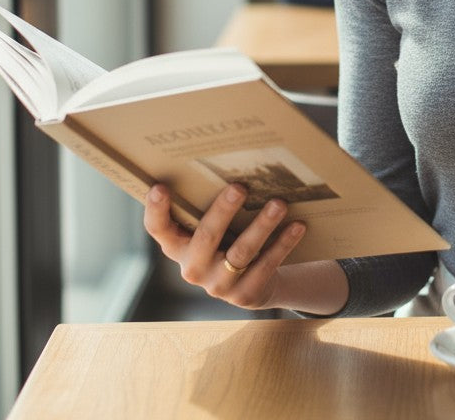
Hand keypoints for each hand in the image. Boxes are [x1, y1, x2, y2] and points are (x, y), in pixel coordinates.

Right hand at [144, 184, 305, 309]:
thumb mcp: (213, 228)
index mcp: (177, 247)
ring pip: (241, 253)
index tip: (160, 186)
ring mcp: (217, 285)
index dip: (156, 210)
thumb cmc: (227, 241)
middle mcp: (192, 268)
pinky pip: (266, 266)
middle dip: (223, 211)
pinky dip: (283, 244)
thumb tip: (231, 159)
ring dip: (262, 226)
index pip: (158, 229)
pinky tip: (297, 225)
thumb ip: (210, 206)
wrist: (253, 284)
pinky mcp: (244, 295)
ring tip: (279, 204)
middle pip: (206, 237)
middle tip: (240, 187)